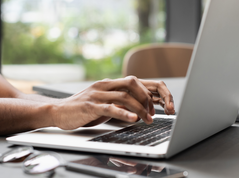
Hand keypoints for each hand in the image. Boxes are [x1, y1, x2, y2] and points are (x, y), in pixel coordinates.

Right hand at [52, 76, 174, 129]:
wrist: (58, 110)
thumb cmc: (81, 108)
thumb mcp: (101, 101)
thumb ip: (115, 101)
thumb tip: (133, 107)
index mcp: (107, 84)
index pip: (132, 82)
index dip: (145, 93)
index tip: (151, 107)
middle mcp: (103, 86)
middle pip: (132, 85)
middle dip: (145, 99)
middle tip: (151, 113)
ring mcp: (97, 95)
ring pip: (124, 97)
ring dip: (139, 109)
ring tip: (147, 119)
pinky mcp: (90, 106)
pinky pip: (110, 108)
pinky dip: (124, 113)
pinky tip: (133, 119)